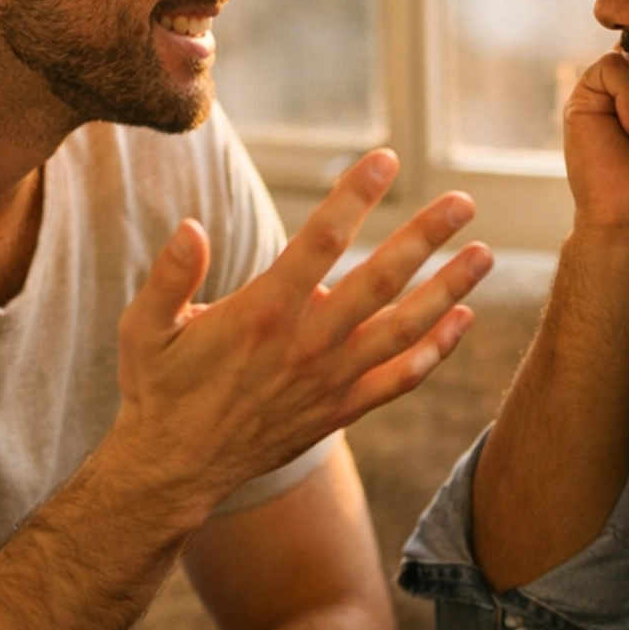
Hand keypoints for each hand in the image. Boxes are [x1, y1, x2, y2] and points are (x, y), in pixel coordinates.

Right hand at [114, 149, 491, 521]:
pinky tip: (463, 320)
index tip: (386, 159)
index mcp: (262, 313)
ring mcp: (330, 380)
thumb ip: (169, 276)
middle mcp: (306, 344)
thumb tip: (191, 227)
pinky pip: (400, 379)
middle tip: (463, 201)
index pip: (321, 241)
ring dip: (448, 289)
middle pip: (380, 280)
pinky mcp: (340, 410)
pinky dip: (437, 350)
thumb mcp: (144, 328)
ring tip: (484, 254)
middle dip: (425, 236)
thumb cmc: (159, 389)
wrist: (176, 470)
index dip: (356, 196)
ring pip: (403, 328)